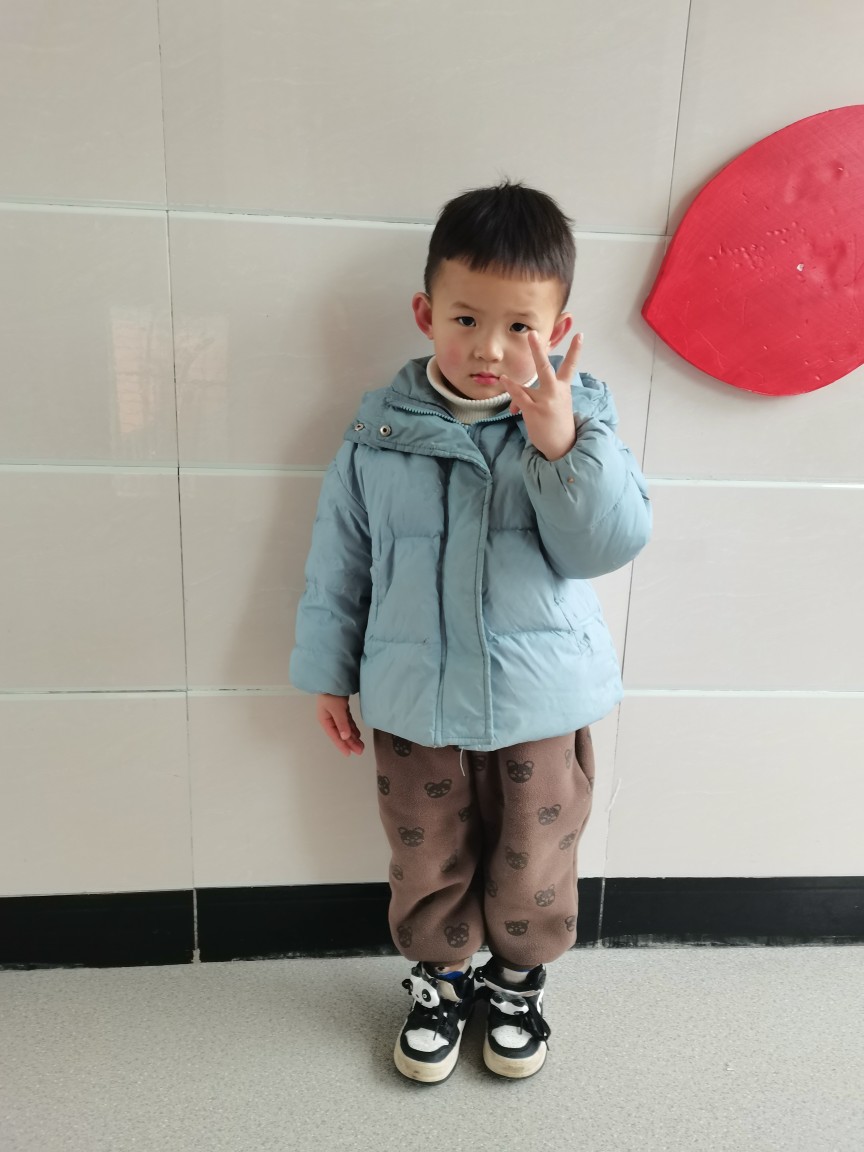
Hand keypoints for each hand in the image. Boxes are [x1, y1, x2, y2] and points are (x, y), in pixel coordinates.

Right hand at [315, 694, 365, 756]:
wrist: (333, 678)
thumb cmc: (331, 694)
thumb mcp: (336, 709)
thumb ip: (341, 723)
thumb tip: (345, 737)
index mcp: (325, 720)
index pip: (335, 736)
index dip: (342, 745)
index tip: (349, 754)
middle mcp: (329, 719)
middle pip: (341, 733)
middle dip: (350, 742)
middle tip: (360, 750)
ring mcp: (335, 714)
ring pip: (345, 728)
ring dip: (353, 736)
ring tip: (361, 745)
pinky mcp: (341, 709)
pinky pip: (347, 721)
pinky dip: (352, 727)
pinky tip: (357, 734)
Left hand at [502, 330, 582, 460]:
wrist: (562, 445)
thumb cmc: (558, 423)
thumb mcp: (557, 405)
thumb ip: (538, 396)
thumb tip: (516, 402)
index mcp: (563, 388)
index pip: (571, 366)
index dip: (576, 351)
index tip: (580, 335)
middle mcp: (555, 392)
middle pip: (546, 367)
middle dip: (538, 350)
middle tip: (533, 334)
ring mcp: (544, 401)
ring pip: (527, 385)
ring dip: (513, 383)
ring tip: (503, 378)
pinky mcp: (534, 411)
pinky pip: (519, 396)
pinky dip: (511, 388)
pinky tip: (504, 381)